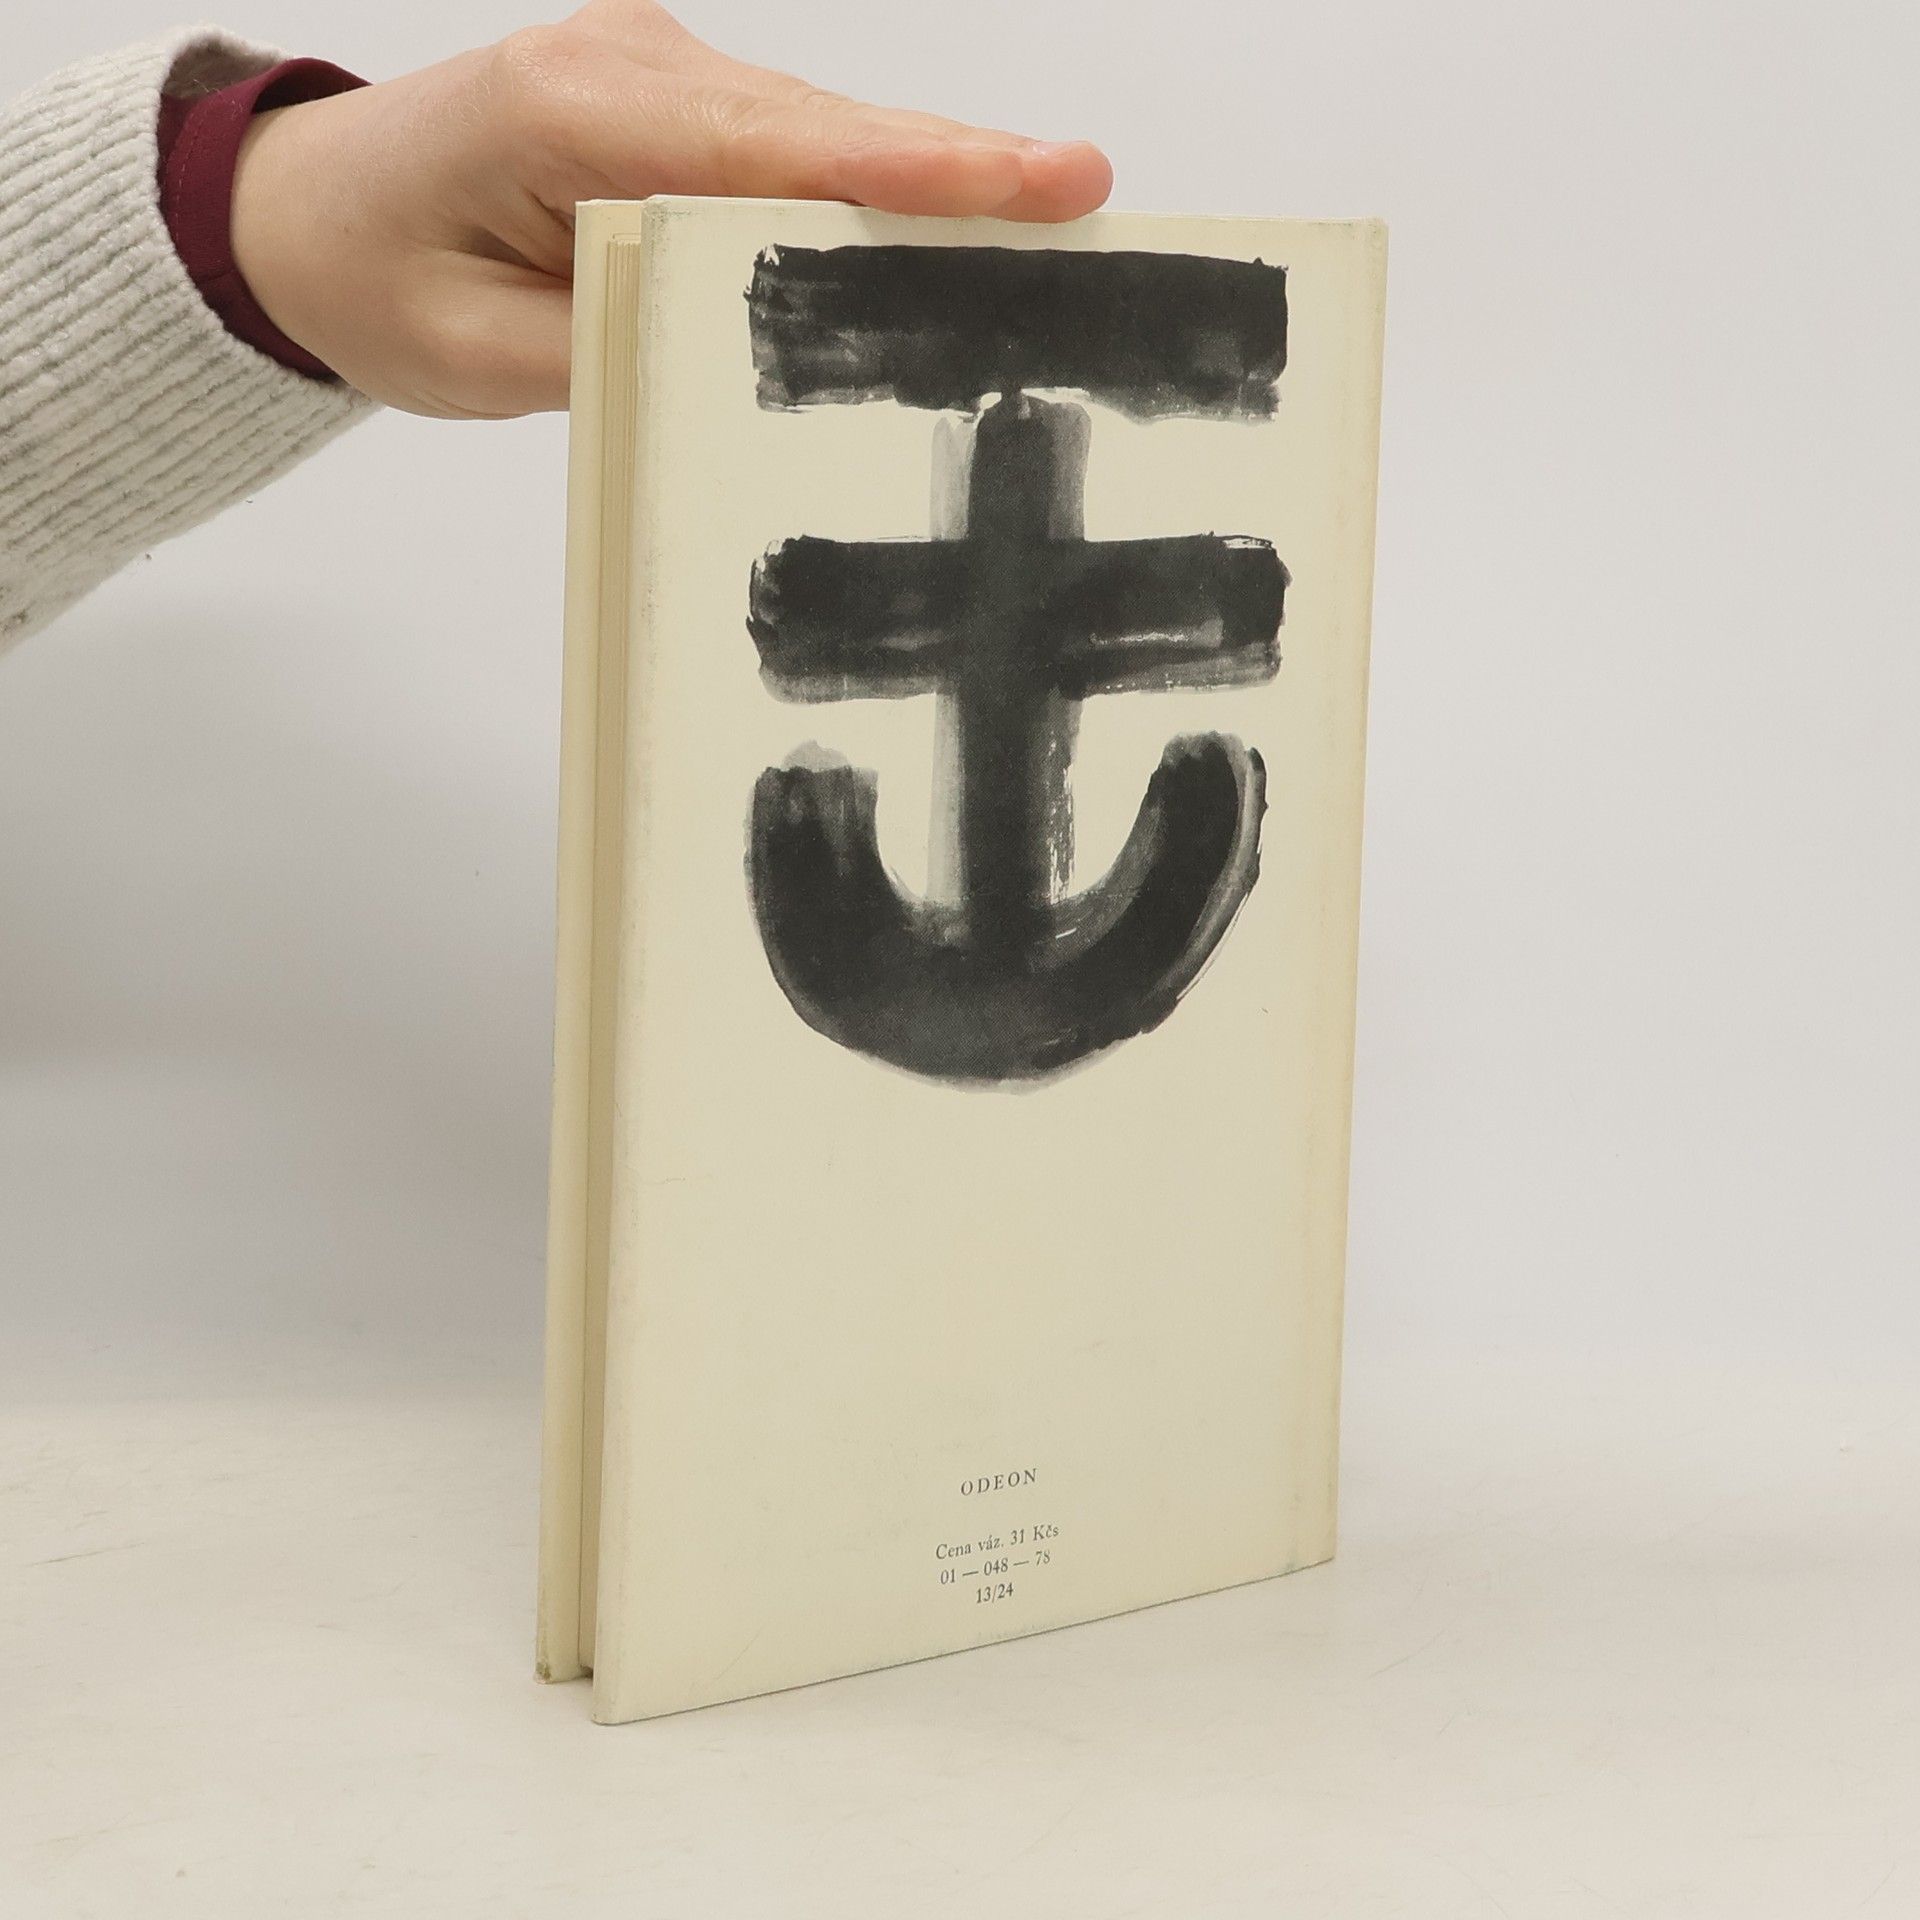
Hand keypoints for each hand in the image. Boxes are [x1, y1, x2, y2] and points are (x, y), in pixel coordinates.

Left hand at [229, 2, 1113, 418]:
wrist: (310, 218)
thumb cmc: (375, 275)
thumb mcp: (473, 353)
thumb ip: (614, 346)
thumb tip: (746, 358)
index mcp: (565, 110)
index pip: (764, 144)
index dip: (904, 170)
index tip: (1027, 179)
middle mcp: (626, 68)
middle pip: (819, 126)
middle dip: (956, 167)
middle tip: (1084, 192)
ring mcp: (657, 80)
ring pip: (817, 137)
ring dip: (927, 184)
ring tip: (1052, 220)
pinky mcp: (675, 115)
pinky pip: (790, 153)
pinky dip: (870, 195)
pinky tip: (955, 229)